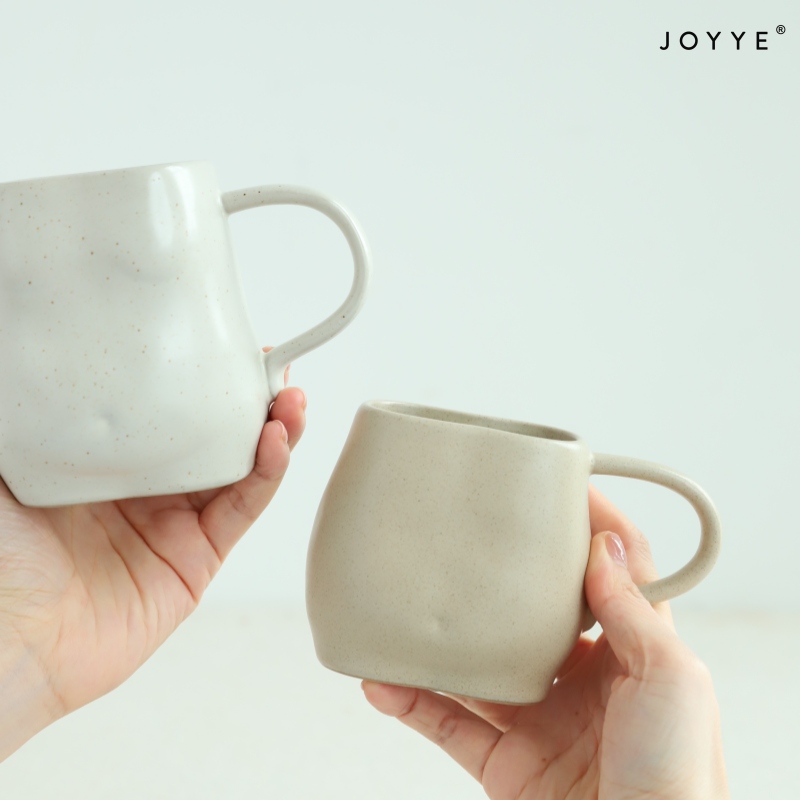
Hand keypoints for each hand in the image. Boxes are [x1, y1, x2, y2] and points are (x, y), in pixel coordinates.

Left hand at [0, 385, 305, 760]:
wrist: (11, 640)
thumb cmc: (2, 557)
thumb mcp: (12, 462)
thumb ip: (38, 416)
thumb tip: (30, 363)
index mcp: (107, 465)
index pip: (169, 415)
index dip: (203, 384)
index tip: (226, 351)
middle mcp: (147, 494)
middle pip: (216, 439)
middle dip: (251, 401)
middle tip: (273, 368)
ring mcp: (175, 529)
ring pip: (241, 470)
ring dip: (274, 431)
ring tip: (290, 398)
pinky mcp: (198, 563)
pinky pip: (242, 509)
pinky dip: (266, 474)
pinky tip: (275, 441)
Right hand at [363, 486, 728, 798]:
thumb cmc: (681, 780)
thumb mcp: (673, 680)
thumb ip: (633, 612)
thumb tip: (602, 545)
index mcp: (631, 654)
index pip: (610, 575)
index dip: (588, 530)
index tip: (556, 488)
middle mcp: (583, 681)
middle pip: (531, 615)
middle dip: (498, 580)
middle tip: (467, 536)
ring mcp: (540, 721)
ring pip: (476, 668)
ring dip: (438, 642)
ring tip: (404, 603)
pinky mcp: (504, 765)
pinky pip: (447, 724)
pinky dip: (410, 702)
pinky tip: (381, 680)